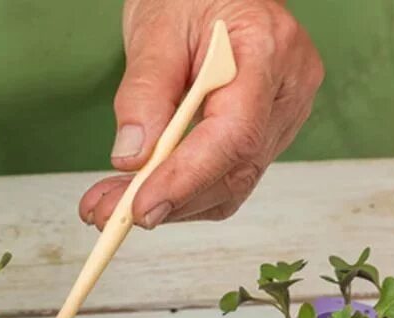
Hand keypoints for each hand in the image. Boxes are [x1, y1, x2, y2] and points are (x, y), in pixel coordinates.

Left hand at [80, 0, 323, 228]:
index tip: (140, 206)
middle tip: (106, 215)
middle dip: (167, 201)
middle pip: (233, 170)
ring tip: (110, 207)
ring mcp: (281, 117)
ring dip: (168, 205)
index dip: (186, 178)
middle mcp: (287, 91)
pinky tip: (140, 194)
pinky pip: (226, 179)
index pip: (234, 135)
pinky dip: (181, 195)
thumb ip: (144, 92)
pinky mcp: (264, 134)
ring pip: (229, 185)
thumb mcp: (156, 27)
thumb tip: (132, 159)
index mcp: (269, 51)